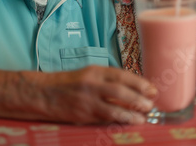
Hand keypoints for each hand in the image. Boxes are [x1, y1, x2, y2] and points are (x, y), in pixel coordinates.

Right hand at [40, 65, 156, 124]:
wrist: (43, 93)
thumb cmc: (68, 83)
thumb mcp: (89, 74)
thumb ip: (108, 80)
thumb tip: (133, 89)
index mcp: (95, 71)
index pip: (122, 75)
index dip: (140, 83)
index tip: (152, 90)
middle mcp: (92, 84)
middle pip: (121, 92)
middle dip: (139, 99)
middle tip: (150, 105)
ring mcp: (87, 100)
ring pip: (114, 109)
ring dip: (131, 114)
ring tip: (142, 118)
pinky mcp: (82, 115)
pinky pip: (104, 119)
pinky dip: (117, 122)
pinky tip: (126, 123)